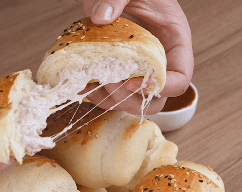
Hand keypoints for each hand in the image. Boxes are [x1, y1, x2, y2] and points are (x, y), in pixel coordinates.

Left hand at [82, 0, 193, 114]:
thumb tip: (100, 17)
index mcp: (174, 44)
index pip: (180, 79)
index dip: (160, 87)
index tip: (132, 81)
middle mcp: (158, 64)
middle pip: (155, 101)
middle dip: (131, 99)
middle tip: (108, 81)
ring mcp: (138, 73)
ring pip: (130, 103)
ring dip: (109, 98)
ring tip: (91, 80)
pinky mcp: (119, 75)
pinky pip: (110, 96)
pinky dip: (96, 94)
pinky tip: (83, 82)